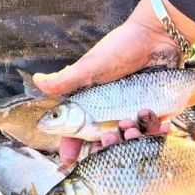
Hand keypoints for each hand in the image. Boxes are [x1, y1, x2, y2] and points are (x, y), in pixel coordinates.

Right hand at [33, 0, 194, 163]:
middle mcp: (113, 113)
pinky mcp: (158, 112)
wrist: (157, 35)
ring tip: (128, 126)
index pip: (79, 131)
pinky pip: (156, 130)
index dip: (71, 146)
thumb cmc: (121, 48)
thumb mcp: (91, 66)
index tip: (68, 159)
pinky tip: (157, 124)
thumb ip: (66, 79)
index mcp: (94, 105)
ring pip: (130, 139)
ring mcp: (135, 115)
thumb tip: (37, 81)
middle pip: (104, 141)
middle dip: (103, 146)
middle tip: (103, 142)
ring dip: (128, 138)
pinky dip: (156, 130)